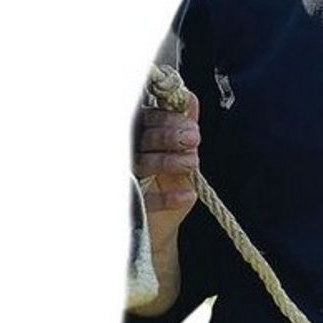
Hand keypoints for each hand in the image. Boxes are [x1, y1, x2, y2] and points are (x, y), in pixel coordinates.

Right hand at [133, 90, 200, 245]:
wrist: (162, 224)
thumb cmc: (170, 179)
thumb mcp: (182, 151)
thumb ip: (185, 124)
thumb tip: (190, 98)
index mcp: (141, 135)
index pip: (150, 119)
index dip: (171, 119)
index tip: (193, 127)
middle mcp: (129, 153)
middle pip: (144, 138)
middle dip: (171, 136)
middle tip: (194, 140)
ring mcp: (127, 178)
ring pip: (143, 164)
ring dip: (170, 162)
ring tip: (194, 163)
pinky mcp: (131, 205)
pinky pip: (144, 200)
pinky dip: (167, 199)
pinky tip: (188, 195)